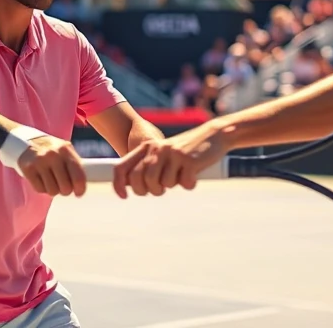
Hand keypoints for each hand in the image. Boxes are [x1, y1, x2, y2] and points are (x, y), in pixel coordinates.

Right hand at [16, 135, 86, 196]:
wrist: (27, 141)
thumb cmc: (53, 151)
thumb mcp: (66, 152)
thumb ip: (75, 166)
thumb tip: (81, 188)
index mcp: (66, 150)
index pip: (78, 176)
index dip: (80, 189)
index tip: (79, 193)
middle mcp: (53, 155)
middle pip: (65, 187)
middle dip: (65, 190)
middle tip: (63, 186)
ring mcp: (39, 161)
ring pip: (52, 191)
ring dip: (53, 190)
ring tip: (51, 181)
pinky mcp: (28, 168)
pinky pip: (40, 189)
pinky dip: (42, 188)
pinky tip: (41, 179)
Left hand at [112, 123, 229, 198]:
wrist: (214, 136)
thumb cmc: (187, 150)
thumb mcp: (164, 154)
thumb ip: (149, 166)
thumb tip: (133, 187)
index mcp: (147, 147)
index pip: (122, 167)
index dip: (118, 184)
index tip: (123, 196)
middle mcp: (157, 149)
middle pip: (141, 181)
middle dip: (150, 190)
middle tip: (161, 189)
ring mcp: (173, 154)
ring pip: (162, 184)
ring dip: (171, 186)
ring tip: (180, 176)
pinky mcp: (189, 160)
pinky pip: (183, 184)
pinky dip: (190, 184)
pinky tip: (194, 175)